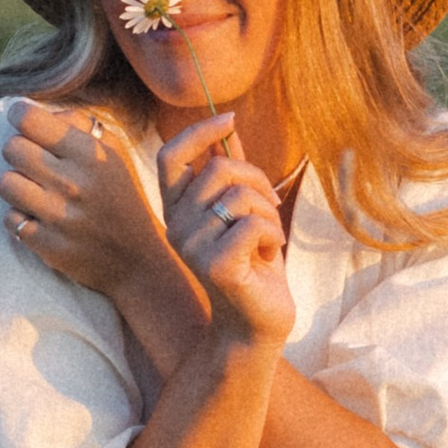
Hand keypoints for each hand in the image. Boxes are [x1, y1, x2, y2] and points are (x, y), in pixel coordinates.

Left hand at [0, 101, 171, 303]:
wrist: (137, 260)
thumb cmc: (121, 197)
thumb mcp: (114, 153)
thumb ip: (78, 124)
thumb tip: (34, 113)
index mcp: (90, 154)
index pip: (29, 120)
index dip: (19, 116)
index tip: (21, 121)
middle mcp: (74, 183)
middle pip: (11, 148)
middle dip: (17, 151)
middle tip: (32, 161)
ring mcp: (59, 216)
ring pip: (5, 183)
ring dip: (15, 185)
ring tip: (32, 189)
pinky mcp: (48, 245)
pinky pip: (9, 218)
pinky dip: (19, 217)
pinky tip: (38, 217)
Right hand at [160, 114, 295, 350]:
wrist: (256, 327)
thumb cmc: (253, 268)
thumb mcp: (242, 214)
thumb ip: (231, 175)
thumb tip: (228, 128)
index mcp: (177, 211)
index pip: (172, 156)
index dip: (199, 132)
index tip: (229, 120)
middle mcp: (175, 227)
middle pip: (219, 169)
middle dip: (258, 181)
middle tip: (271, 208)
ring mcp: (191, 247)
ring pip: (240, 196)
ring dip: (269, 213)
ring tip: (269, 239)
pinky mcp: (214, 266)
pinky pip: (254, 224)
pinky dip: (275, 235)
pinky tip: (270, 256)